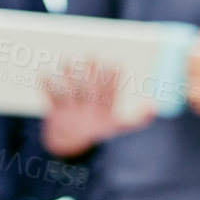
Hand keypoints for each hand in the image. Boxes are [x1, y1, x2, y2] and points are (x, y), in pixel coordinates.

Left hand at [39, 61, 154, 155]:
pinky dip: (47, 86)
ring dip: (68, 77)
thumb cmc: (99, 125)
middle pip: (90, 93)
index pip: (111, 98)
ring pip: (70, 95)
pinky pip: (50, 100)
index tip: (115, 64)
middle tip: (92, 55)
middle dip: (91, 74)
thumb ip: (140, 118)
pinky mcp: (55, 115)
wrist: (69, 144)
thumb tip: (153, 105)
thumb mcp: (121, 126)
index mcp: (106, 119)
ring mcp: (71, 117)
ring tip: (68, 60)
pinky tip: (45, 72)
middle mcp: (89, 118)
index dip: (113, 81)